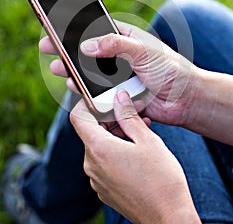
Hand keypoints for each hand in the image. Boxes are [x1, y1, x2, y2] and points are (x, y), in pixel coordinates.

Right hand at [39, 21, 198, 127]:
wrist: (185, 98)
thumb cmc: (171, 69)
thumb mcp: (144, 51)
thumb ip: (116, 45)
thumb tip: (86, 46)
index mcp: (124, 37)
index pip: (95, 27)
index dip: (75, 25)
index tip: (57, 23)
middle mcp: (117, 55)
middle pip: (86, 50)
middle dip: (66, 48)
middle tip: (47, 46)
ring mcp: (115, 75)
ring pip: (87, 71)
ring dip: (71, 69)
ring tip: (58, 67)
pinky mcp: (116, 93)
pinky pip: (95, 90)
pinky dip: (83, 88)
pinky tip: (73, 84)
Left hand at [70, 90, 199, 223]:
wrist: (169, 217)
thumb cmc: (161, 180)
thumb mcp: (147, 140)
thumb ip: (129, 116)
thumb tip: (119, 98)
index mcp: (99, 149)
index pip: (79, 117)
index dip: (88, 104)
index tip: (104, 101)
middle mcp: (92, 165)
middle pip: (90, 132)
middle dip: (109, 119)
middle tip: (130, 115)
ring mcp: (97, 179)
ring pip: (98, 147)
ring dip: (115, 135)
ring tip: (139, 132)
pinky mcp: (104, 188)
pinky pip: (103, 162)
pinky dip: (115, 151)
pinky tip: (136, 151)